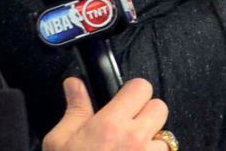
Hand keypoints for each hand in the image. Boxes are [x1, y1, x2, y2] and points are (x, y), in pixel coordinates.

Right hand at [43, 78, 172, 150]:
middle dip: (146, 114)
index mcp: (110, 124)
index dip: (133, 92)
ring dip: (152, 143)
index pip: (141, 87)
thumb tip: (75, 83)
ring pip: (166, 138)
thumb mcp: (59, 142)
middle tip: (129, 127)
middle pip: (160, 108)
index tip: (125, 101)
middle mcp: (134, 138)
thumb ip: (75, 109)